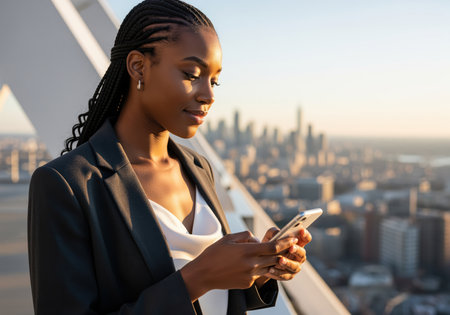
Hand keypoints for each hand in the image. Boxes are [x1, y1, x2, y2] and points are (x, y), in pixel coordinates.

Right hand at [180, 231, 296, 300]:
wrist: (204, 275)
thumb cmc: (214, 254)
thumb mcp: (229, 238)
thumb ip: (246, 236)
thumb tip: (257, 239)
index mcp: (247, 251)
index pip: (273, 247)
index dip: (285, 242)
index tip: (293, 238)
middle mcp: (251, 264)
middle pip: (275, 258)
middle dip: (284, 251)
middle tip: (292, 245)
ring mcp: (251, 275)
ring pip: (269, 267)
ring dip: (273, 261)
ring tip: (276, 254)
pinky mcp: (248, 283)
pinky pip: (258, 274)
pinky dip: (259, 268)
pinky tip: (253, 264)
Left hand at [257, 227, 311, 282]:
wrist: (262, 260)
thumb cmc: (269, 245)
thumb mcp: (270, 236)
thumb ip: (274, 232)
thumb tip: (278, 233)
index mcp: (297, 244)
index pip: (306, 239)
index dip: (305, 235)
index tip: (301, 230)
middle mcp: (299, 256)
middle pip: (302, 253)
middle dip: (297, 250)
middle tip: (291, 247)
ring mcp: (295, 266)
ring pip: (295, 266)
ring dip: (288, 263)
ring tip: (280, 260)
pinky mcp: (288, 275)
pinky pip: (285, 275)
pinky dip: (278, 272)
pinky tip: (271, 269)